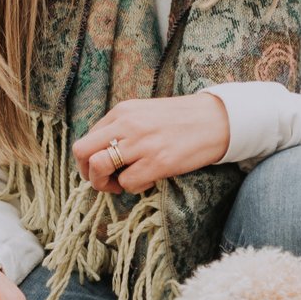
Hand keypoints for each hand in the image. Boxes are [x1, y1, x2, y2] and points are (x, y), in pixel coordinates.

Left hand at [70, 94, 230, 193]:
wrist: (217, 120)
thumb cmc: (182, 119)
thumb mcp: (145, 112)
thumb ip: (122, 127)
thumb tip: (102, 152)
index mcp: (122, 111)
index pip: (87, 139)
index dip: (89, 160)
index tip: (104, 168)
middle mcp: (127, 124)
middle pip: (82, 152)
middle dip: (88, 173)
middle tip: (103, 181)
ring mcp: (141, 144)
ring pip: (99, 168)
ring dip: (105, 184)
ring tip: (122, 184)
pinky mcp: (158, 162)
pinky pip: (128, 183)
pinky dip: (134, 188)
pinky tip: (148, 180)